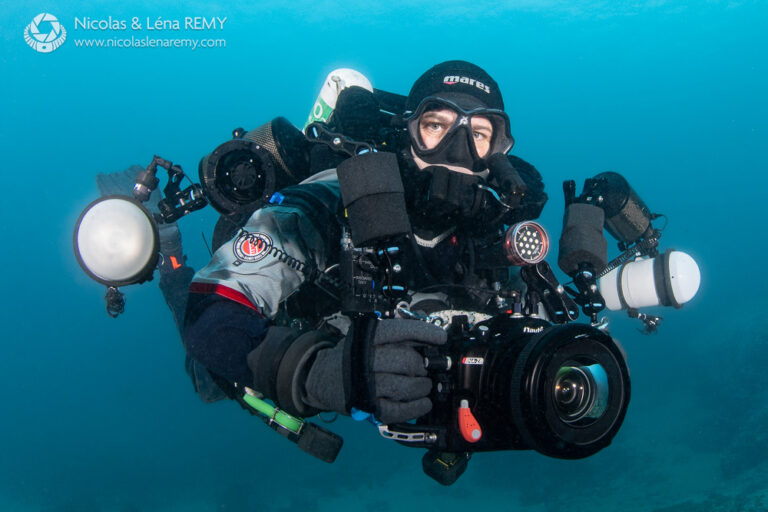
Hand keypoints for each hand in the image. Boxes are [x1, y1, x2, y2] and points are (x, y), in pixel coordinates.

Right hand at [304, 318, 446, 423]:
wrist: (321, 377)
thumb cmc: (353, 356)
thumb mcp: (368, 338)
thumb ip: (397, 338)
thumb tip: (431, 340)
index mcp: (367, 337)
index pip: (400, 331)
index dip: (424, 332)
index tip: (441, 338)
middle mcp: (365, 359)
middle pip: (407, 360)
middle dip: (422, 367)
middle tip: (424, 370)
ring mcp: (365, 384)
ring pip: (405, 386)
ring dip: (422, 387)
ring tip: (424, 386)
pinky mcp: (367, 406)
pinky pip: (398, 410)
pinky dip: (416, 407)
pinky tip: (423, 403)